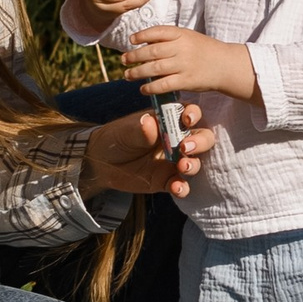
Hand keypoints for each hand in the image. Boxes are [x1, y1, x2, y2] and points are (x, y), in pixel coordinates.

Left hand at [79, 103, 211, 202]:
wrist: (101, 162)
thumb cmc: (116, 137)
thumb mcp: (125, 131)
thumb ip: (140, 129)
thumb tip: (150, 123)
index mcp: (168, 121)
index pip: (189, 113)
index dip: (193, 114)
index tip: (187, 119)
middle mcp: (177, 140)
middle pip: (201, 138)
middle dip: (200, 142)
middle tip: (186, 147)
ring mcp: (173, 161)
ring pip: (194, 162)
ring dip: (193, 164)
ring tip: (182, 167)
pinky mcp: (166, 180)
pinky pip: (181, 185)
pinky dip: (182, 187)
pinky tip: (177, 188)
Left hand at [126, 25, 259, 104]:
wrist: (226, 65)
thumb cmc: (204, 50)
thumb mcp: (189, 37)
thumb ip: (170, 38)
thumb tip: (144, 44)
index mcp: (182, 34)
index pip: (158, 31)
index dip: (142, 35)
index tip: (132, 40)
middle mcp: (182, 48)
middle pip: (152, 51)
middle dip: (134, 56)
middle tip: (124, 60)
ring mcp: (184, 65)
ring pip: (154, 68)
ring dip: (137, 72)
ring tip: (128, 75)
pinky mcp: (186, 81)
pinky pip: (164, 84)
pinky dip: (150, 87)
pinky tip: (143, 88)